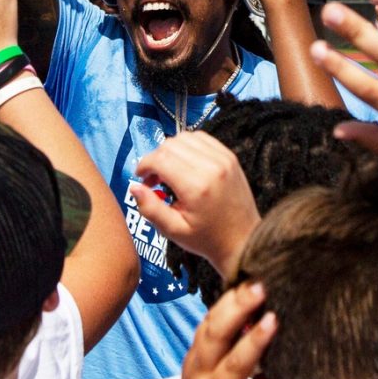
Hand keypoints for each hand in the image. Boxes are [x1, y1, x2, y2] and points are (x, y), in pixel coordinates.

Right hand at [128, 132, 261, 283]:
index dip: (144, 165)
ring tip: (169, 172)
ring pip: (185, 138)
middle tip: (154, 179)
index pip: (160, 159)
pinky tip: (185, 165)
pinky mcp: (230, 157)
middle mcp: (211, 167)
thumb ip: (150, 208)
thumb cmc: (208, 239)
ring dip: (171, 151)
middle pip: (170, 145)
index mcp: (196, 187)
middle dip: (155, 158)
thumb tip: (134, 187)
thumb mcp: (173, 230)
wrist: (243, 241)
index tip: (141, 177)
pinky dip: (188, 147)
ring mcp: (223, 159)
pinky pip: (201, 139)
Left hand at [171, 281, 277, 378]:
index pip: (232, 366)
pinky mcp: (194, 364)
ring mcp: (192, 369)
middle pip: (213, 337)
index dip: (252, 343)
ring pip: (207, 327)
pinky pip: (206, 329)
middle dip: (235, 310)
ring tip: (252, 279)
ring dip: (227, 303)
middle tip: (260, 285)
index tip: (273, 320)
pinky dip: (221, 308)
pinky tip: (239, 291)